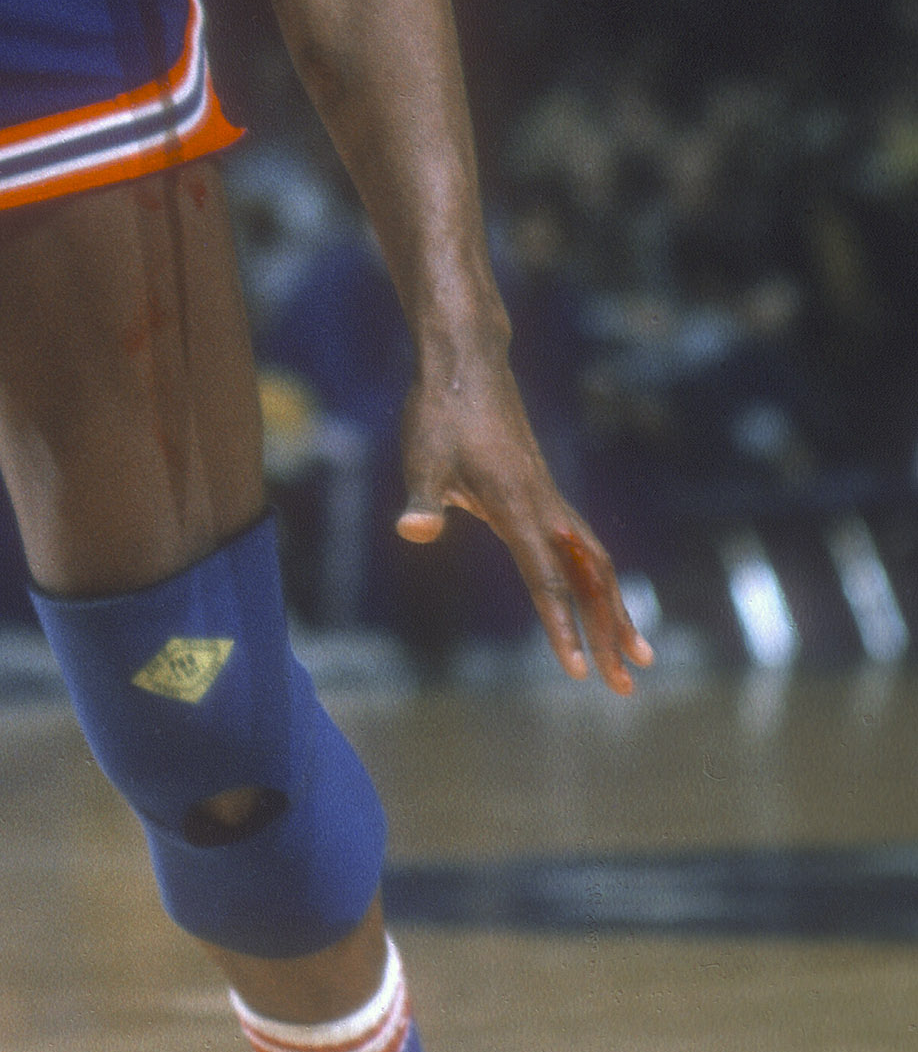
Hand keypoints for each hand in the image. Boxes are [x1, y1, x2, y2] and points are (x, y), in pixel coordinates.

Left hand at [398, 367, 651, 689]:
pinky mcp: (543, 493)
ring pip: (595, 565)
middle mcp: (545, 507)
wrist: (466, 364)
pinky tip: (601, 602)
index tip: (577, 670)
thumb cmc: (441, 413)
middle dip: (608, 634)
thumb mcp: (423, 457)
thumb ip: (423, 499)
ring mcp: (549, 499)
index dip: (561, 626)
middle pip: (588, 580)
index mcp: (518, 506)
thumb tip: (413, 532)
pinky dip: (598, 582)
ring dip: (616, 612)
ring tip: (639, 657)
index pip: (545, 579)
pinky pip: (582, 548)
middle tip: (625, 687)